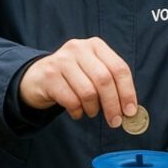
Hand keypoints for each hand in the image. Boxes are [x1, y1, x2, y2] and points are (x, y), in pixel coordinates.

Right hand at [19, 38, 137, 127]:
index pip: (119, 68)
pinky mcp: (49, 75)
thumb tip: (130, 109)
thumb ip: (112, 84)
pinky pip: (71, 100)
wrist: (37, 77)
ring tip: (91, 112)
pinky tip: (76, 111)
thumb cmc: (73, 78)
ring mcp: (62, 60)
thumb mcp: (93, 72)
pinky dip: (78, 111)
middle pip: (104, 80)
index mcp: (96, 45)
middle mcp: (79, 48)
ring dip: (93, 109)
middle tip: (115, 121)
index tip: (130, 111)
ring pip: (88, 92)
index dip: (127, 92)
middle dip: (113, 105)